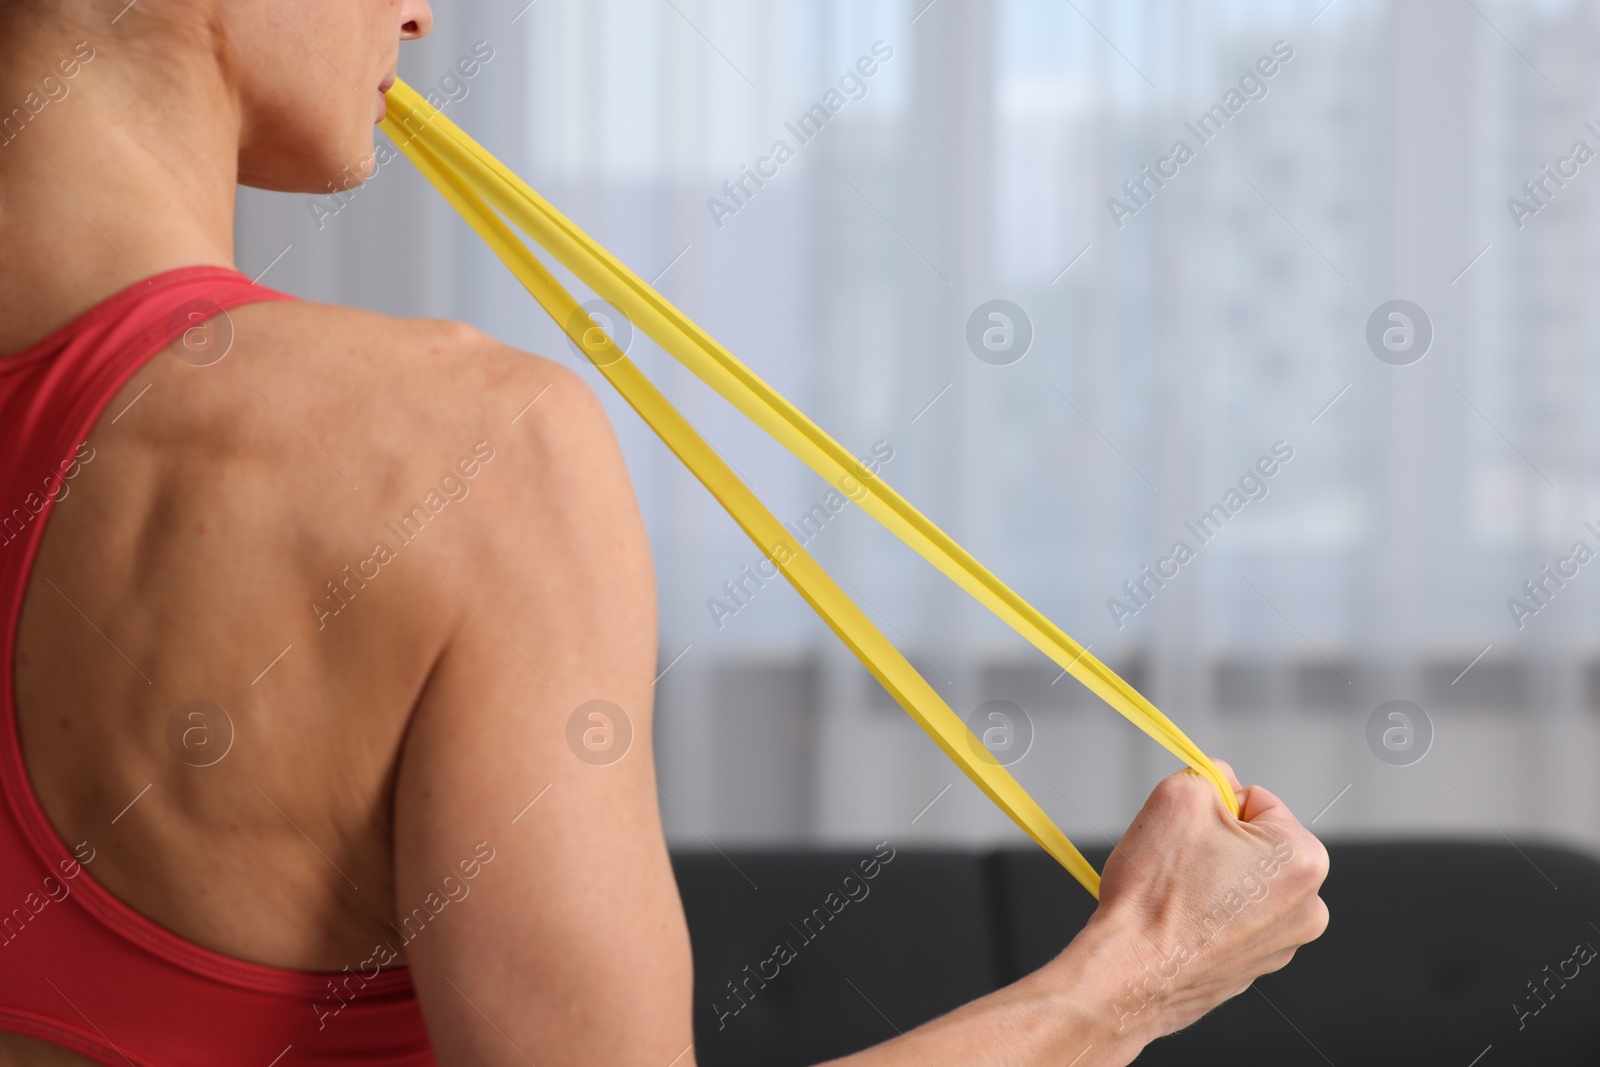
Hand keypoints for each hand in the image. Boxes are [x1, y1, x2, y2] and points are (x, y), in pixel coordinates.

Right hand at [1079, 760, 1329, 1043]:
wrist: (1130, 975)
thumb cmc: (1154, 895)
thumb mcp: (1178, 797)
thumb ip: (1209, 773)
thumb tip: (1221, 782)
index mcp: (1303, 858)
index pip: (1255, 799)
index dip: (1213, 807)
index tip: (1187, 832)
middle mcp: (1308, 905)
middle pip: (1253, 842)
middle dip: (1215, 843)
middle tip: (1177, 862)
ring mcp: (1284, 943)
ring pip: (1242, 881)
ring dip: (1212, 878)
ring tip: (1176, 896)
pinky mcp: (1256, 968)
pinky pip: (1233, 920)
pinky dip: (1207, 915)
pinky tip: (1179, 923)